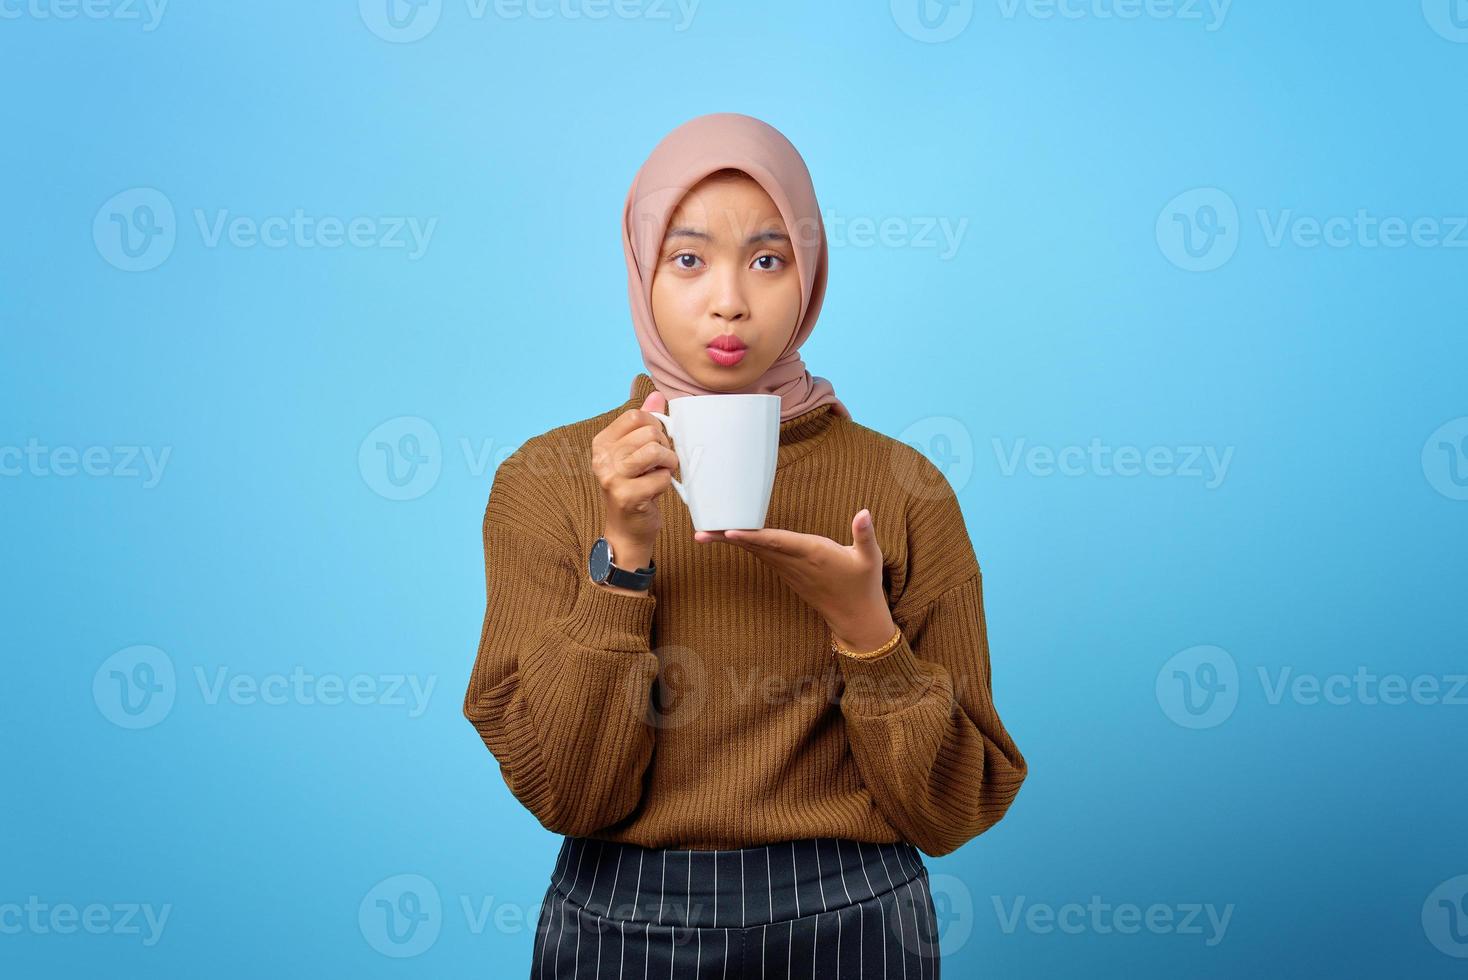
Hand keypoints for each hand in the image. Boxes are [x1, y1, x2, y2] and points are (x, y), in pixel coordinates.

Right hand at [590, 389, 678, 571]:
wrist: (627, 529)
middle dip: (665, 447)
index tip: (656, 443)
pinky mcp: (626, 496)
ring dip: (669, 464)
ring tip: (663, 473)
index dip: (655, 426)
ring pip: (656, 452)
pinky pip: (661, 478)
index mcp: (602, 443)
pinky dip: (666, 484)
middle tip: (662, 463)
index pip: (635, 416)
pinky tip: (656, 491)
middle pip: (649, 433)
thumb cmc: (635, 488)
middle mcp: (602, 459)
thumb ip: (645, 423)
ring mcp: (612, 478)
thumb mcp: (636, 453)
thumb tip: (656, 394)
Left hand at [695, 508, 896, 651]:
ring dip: (731, 542)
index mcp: (813, 553)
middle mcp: (795, 562)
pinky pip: (762, 556)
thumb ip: (865, 534)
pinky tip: (731, 537)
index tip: (729, 532)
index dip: (753, 537)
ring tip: (705, 533)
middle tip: (699, 532)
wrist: (855, 616)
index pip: (777, 542)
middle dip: (728, 539)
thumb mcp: (870, 558)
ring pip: (756, 552)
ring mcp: (788, 570)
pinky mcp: (788, 573)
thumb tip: (864, 512)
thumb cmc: (863, 584)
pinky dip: (745, 545)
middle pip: (756, 547)